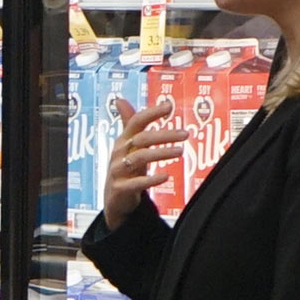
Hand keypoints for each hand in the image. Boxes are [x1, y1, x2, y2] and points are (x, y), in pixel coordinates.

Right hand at [100, 96, 188, 230]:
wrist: (114, 200)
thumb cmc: (124, 169)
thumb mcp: (126, 146)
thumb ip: (128, 124)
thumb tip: (120, 100)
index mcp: (123, 141)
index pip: (136, 122)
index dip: (151, 113)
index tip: (169, 106)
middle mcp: (119, 153)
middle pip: (141, 139)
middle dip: (164, 135)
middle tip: (185, 134)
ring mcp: (118, 171)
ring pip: (139, 158)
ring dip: (161, 153)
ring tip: (180, 152)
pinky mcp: (120, 188)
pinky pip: (135, 183)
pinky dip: (150, 179)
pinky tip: (165, 176)